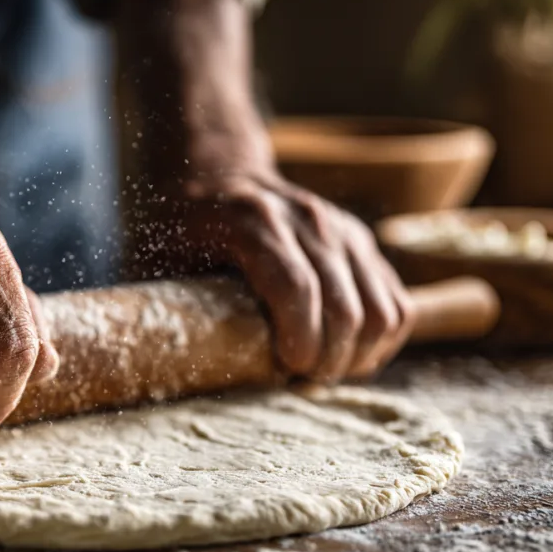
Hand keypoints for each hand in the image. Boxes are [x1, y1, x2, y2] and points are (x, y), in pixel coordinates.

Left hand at [129, 165, 413, 381]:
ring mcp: (342, 229)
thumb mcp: (156, 256)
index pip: (296, 288)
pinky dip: (380, 341)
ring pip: (383, 310)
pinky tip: (346, 355)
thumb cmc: (180, 225)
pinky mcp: (362, 243)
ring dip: (358, 357)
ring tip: (320, 371)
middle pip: (345, 308)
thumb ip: (164, 304)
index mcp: (250, 220)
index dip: (300, 341)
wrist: (215, 169)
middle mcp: (307, 219)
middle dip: (327, 362)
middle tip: (297, 382)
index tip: (286, 373)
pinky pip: (396, 304)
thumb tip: (166, 370)